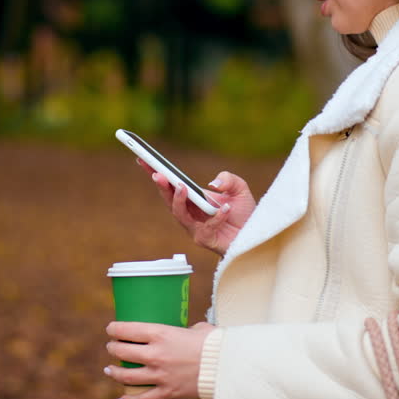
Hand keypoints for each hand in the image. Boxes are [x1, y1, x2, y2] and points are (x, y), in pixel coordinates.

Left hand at [104, 321, 215, 398]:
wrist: (227, 367)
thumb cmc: (214, 344)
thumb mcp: (198, 329)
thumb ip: (186, 330)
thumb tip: (187, 332)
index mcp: (161, 334)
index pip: (127, 330)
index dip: (114, 329)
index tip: (111, 328)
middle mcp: (156, 354)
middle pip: (122, 352)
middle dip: (113, 349)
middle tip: (112, 347)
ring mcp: (159, 375)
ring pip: (126, 376)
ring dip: (114, 373)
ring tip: (110, 369)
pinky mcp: (167, 392)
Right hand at [140, 160, 254, 255]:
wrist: (255, 234)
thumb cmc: (244, 213)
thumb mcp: (239, 188)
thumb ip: (228, 179)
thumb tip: (213, 184)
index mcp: (193, 198)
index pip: (171, 184)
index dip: (156, 172)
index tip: (143, 158)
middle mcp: (190, 213)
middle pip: (169, 199)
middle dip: (162, 186)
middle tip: (157, 174)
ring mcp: (195, 227)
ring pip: (180, 215)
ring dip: (178, 200)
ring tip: (182, 187)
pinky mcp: (205, 239)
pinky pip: (207, 227)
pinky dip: (217, 217)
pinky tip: (226, 208)